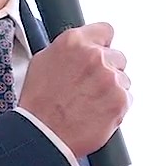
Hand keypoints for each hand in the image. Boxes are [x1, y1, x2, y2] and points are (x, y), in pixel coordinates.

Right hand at [19, 22, 128, 158]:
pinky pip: (126, 98)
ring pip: (123, 79)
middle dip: (108, 69)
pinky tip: (97, 112)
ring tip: (91, 103)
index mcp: (74, 42)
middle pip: (117, 56)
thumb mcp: (43, 62)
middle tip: (91, 86)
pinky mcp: (120, 100)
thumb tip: (82, 48)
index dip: (103, 44)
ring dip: (112, 89)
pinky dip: (116, 106)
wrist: (43, 135)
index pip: (105, 30)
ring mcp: (110, 78)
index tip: (102, 52)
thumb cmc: (39, 103)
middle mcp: (95, 56)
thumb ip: (69, 50)